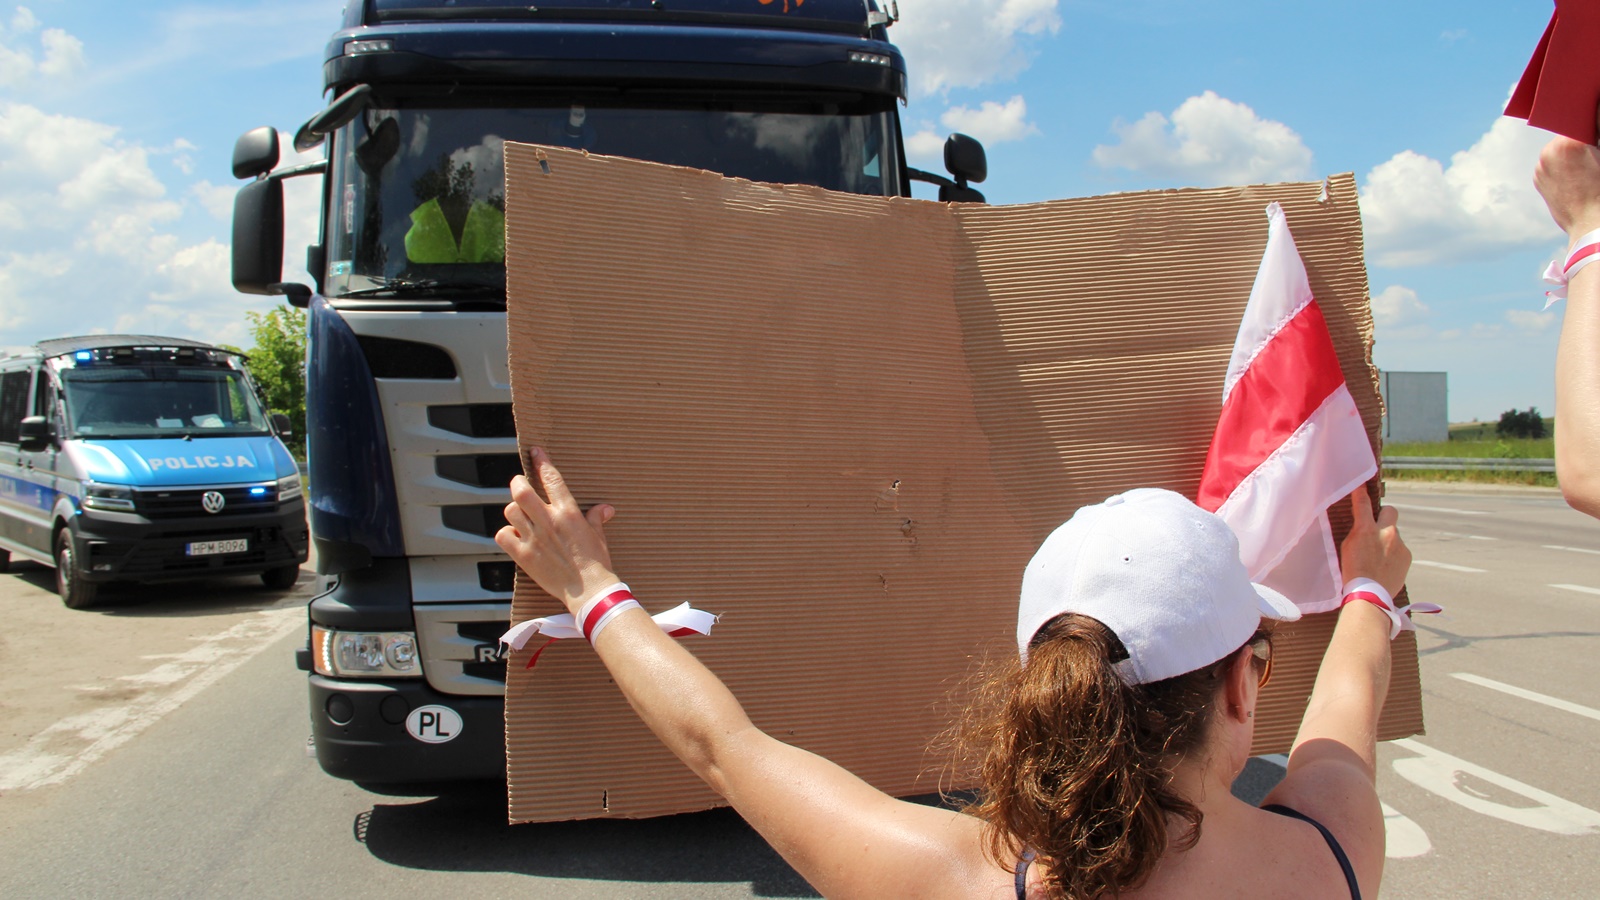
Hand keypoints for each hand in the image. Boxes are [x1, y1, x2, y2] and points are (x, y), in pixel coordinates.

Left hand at [494, 447, 618, 613]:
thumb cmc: (596, 564)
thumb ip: (595, 519)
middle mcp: (549, 522)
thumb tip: (604, 509)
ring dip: (514, 511)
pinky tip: (514, 537)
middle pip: (521, 490)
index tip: (535, 452)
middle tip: (520, 484)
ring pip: (511, 511)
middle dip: (518, 483)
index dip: (541, 461)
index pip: (552, 479)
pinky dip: (506, 534)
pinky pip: (503, 535)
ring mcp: (534, 538)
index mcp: (568, 513)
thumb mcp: (598, 537)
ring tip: (520, 516)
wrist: (589, 591)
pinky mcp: (523, 556)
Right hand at [1340, 487, 1409, 597]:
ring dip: (1388, 541)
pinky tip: (1385, 567)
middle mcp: (1386, 533)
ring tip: (1378, 559)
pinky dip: (1394, 555)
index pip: (1362, 503)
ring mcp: (1400, 544)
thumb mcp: (1348, 548)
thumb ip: (1358, 533)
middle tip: (1378, 526)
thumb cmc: (1352, 572)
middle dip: (1385, 515)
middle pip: (1390, 511)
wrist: (1370, 595)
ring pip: (1394, 534)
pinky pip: (1400, 549)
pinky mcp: (1407, 556)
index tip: (1361, 484)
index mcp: (1366, 530)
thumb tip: (1363, 526)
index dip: (1360, 492)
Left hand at [1533, 107, 1599, 244]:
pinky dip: (1563, 164)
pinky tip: (1577, 175)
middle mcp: (1549, 153)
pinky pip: (1551, 162)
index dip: (1592, 119)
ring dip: (1572, 150)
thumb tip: (1596, 111)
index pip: (1582, 118)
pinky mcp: (1538, 179)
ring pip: (1559, 148)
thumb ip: (1599, 130)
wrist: (1592, 225)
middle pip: (1569, 132)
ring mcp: (1540, 167)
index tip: (1595, 123)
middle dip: (1583, 136)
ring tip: (1588, 165)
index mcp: (1570, 143)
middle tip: (1594, 148)